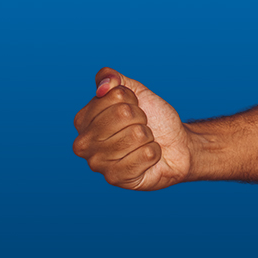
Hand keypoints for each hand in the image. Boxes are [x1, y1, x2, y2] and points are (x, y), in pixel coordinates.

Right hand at [70, 67, 192, 190]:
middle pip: (123, 115)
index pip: (114, 96)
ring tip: (144, 143)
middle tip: (141, 127)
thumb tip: (103, 85)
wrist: (174, 144)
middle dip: (140, 118)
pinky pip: (145, 155)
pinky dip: (153, 153)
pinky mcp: (116, 179)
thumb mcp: (134, 90)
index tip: (133, 109)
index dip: (131, 100)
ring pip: (136, 135)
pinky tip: (148, 159)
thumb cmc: (151, 118)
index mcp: (82, 120)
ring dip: (148, 137)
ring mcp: (98, 164)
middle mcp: (84, 143)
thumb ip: (112, 77)